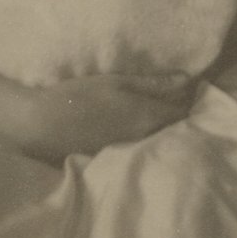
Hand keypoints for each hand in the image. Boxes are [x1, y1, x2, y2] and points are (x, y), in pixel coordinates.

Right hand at [15, 71, 195, 163]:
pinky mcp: (116, 158)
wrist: (44, 124)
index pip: (183, 112)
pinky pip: (142, 147)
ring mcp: (130, 152)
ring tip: (162, 109)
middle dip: (181, 114)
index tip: (192, 86)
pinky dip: (147, 136)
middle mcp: (144, 140)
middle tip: (179, 96)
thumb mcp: (118, 82)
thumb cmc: (80, 95)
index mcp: (147, 118)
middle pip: (173, 128)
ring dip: (165, 127)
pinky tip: (138, 126)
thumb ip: (153, 83)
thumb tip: (187, 79)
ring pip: (158, 139)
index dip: (191, 99)